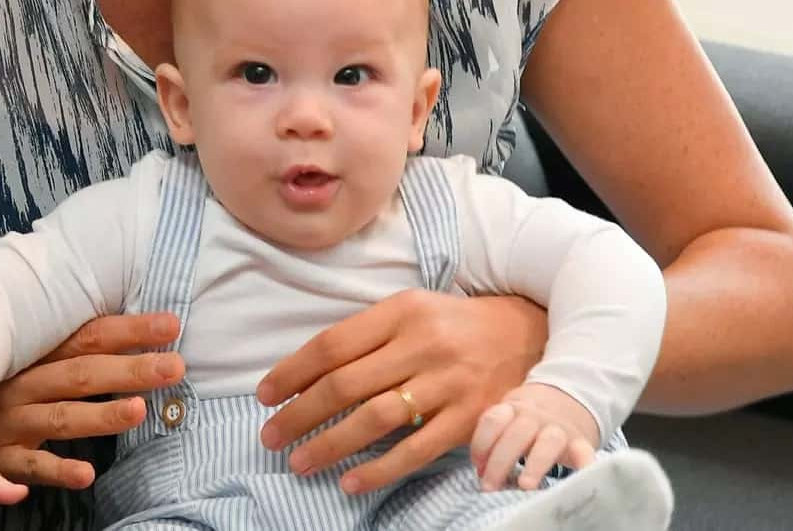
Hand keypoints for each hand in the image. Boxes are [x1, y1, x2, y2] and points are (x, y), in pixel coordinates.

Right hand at [0, 313, 184, 488]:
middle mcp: (23, 383)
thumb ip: (78, 348)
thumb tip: (142, 334)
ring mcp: (10, 421)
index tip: (171, 325)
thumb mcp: (32, 359)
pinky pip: (30, 466)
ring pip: (60, 417)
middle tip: (174, 366)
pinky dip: (57, 469)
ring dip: (100, 415)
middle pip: (81, 373)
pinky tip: (87, 473)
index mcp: (35, 354)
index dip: (130, 330)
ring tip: (139, 410)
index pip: (88, 337)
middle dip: (130, 369)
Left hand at [256, 290, 547, 493]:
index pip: (333, 344)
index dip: (293, 372)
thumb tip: (306, 373)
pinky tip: (350, 481)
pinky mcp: (470, 417)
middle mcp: (423, 344)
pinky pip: (416, 449)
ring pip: (375, 418)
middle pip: (346, 384)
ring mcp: (448, 383)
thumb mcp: (411, 310)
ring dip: (330, 444)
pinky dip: (379, 469)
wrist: (527, 335)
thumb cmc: (453, 325)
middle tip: (270, 436)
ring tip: (299, 462)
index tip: (265, 395)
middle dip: (299, 414)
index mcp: (402, 311)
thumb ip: (366, 336)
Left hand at [470, 383, 597, 490]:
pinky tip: (580, 477)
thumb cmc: (526, 421)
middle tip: (489, 487)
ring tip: (525, 485)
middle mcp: (535, 417)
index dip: (482, 443)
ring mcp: (559, 429)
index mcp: (513, 409)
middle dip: (500, 461)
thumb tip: (482, 473)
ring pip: (549, 441)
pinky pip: (585, 452)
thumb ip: (494, 441)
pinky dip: (585, 464)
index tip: (478, 466)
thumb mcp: (508, 419)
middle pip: (517, 434)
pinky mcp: (580, 442)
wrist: (566, 400)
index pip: (494, 420)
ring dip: (536, 464)